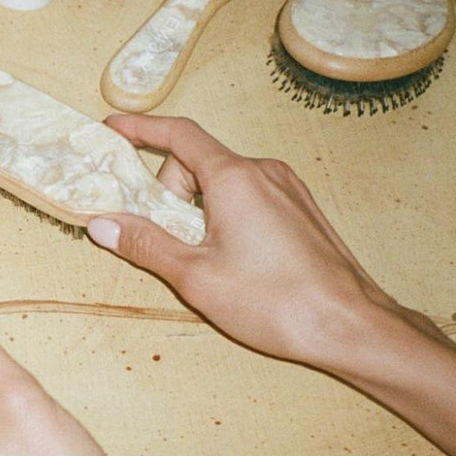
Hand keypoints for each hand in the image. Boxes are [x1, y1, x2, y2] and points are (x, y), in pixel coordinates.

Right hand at [87, 115, 399, 371]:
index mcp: (235, 178)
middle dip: (170, 193)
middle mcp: (264, 172)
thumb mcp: (196, 277)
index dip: (140, 129)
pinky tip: (233, 259)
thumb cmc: (276, 303)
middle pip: (198, 163)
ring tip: (205, 258)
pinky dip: (227, 215)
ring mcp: (287, 189)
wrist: (352, 326)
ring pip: (225, 182)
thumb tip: (103, 224)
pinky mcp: (301, 210)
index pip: (178, 134)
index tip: (112, 130)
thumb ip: (146, 244)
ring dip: (200, 208)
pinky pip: (250, 197)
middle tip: (168, 241)